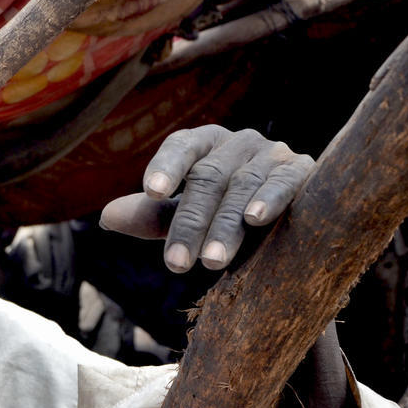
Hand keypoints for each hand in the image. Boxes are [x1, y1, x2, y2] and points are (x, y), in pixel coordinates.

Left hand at [98, 125, 313, 271]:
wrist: (290, 225)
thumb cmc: (225, 216)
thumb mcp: (186, 217)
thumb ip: (152, 216)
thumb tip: (106, 218)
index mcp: (205, 146)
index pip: (182, 147)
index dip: (167, 166)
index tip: (152, 193)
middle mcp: (237, 143)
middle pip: (208, 177)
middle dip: (190, 223)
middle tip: (175, 264)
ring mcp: (272, 153)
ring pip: (242, 186)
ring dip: (224, 226)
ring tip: (210, 263)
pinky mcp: (302, 171)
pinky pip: (284, 181)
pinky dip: (270, 199)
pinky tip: (255, 219)